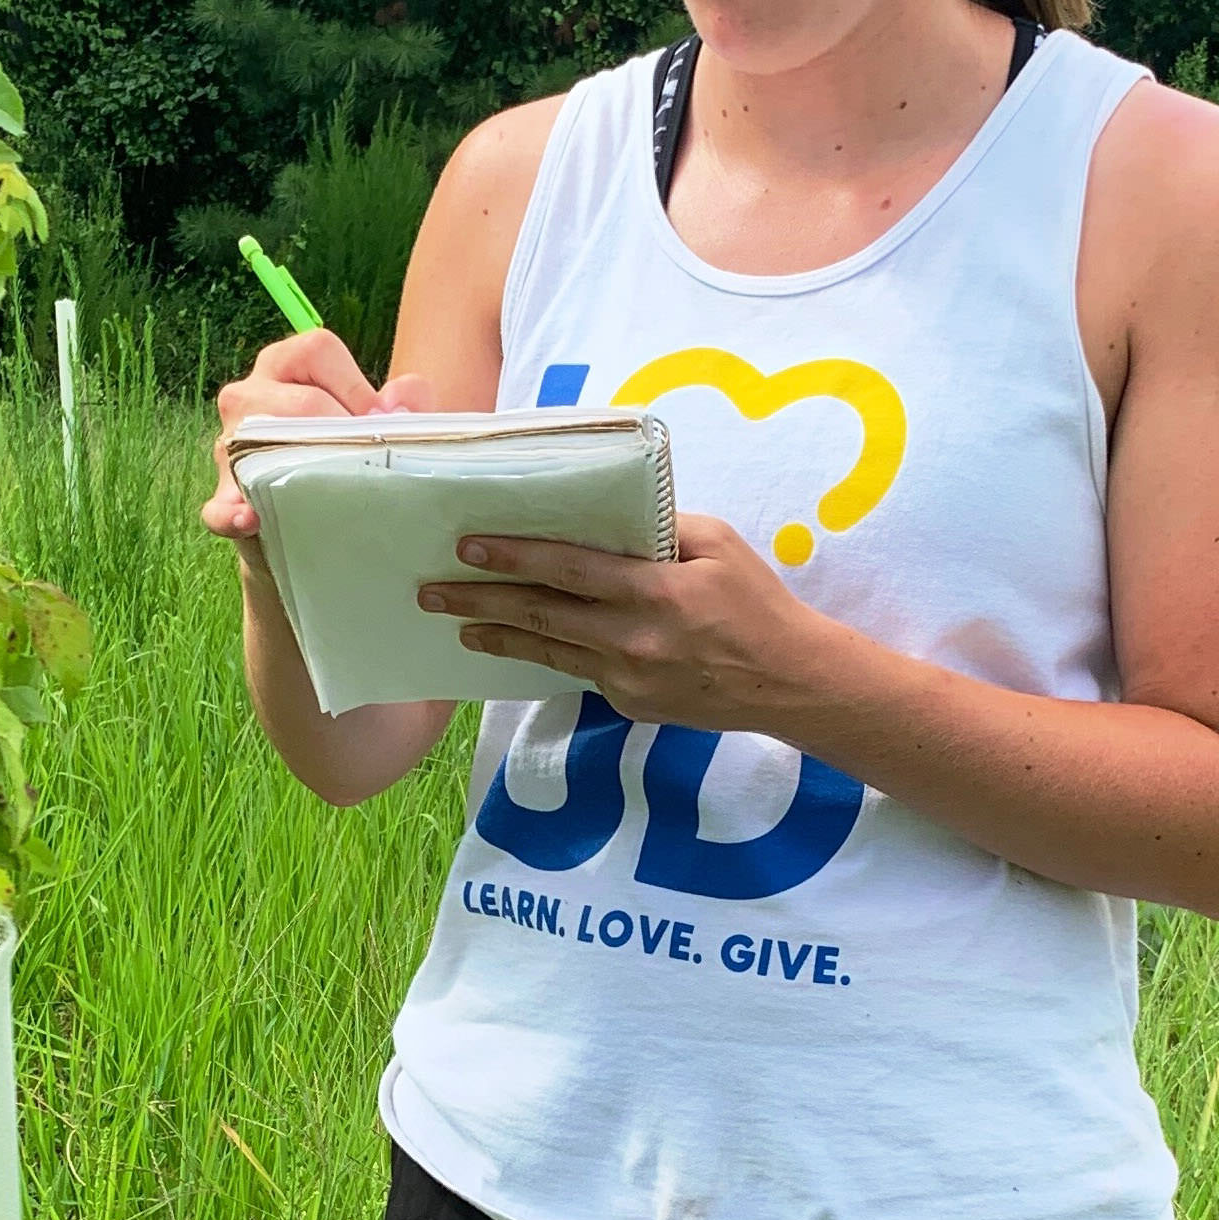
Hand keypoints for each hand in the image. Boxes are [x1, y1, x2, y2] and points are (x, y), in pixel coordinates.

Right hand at [202, 331, 433, 540]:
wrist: (324, 517)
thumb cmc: (353, 450)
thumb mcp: (386, 419)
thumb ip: (410, 399)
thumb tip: (397, 406)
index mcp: (287, 363)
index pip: (318, 350)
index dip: (357, 386)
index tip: (380, 423)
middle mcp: (250, 395)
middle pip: (297, 401)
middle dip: (341, 432)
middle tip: (367, 463)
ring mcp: (230, 447)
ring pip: (255, 444)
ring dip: (295, 469)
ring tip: (323, 490)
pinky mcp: (224, 499)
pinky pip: (219, 506)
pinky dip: (231, 514)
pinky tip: (249, 518)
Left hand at [417, 514, 836, 731]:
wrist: (787, 682)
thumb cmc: (757, 602)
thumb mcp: (719, 544)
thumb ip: (661, 527)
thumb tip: (610, 514)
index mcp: (654, 592)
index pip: (568, 570)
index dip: (514, 557)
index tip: (467, 547)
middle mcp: (632, 640)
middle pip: (540, 616)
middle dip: (479, 603)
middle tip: (431, 593)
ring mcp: (627, 679)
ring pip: (547, 652)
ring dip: (497, 638)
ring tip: (456, 626)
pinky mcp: (629, 704)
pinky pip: (579, 672)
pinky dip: (547, 655)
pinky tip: (518, 643)